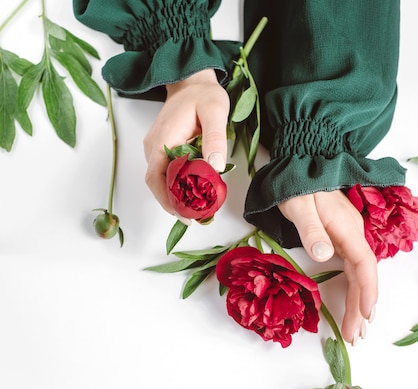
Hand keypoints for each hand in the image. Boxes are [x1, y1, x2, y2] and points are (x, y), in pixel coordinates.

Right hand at [143, 69, 229, 221]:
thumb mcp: (215, 111)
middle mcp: (153, 147)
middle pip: (157, 184)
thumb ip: (215, 138)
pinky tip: (193, 191)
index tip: (184, 215)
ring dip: (175, 196)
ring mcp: (156, 148)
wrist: (191, 80)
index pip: (156, 179)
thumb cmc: (203, 94)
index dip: (167, 201)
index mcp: (163, 140)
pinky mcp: (162, 149)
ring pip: (161, 180)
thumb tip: (214, 166)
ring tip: (196, 208)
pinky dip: (177, 185)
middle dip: (173, 204)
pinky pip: (166, 172)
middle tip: (195, 217)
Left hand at [278, 191, 376, 344]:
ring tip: (356, 330)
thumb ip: (311, 230)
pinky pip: (352, 269)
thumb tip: (325, 255)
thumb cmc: (296, 185)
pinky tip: (354, 306)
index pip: (364, 264)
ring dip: (359, 302)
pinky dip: (353, 290)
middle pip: (363, 276)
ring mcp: (347, 237)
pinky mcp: (340, 239)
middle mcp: (352, 234)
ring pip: (358, 275)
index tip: (366, 314)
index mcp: (346, 228)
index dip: (367, 290)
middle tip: (356, 336)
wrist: (298, 166)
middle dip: (362, 307)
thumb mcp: (299, 206)